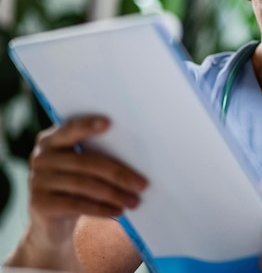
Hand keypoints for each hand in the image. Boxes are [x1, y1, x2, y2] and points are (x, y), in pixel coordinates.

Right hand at [27, 116, 146, 245]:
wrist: (52, 221)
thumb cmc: (78, 184)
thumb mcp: (83, 168)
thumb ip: (97, 154)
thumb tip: (136, 156)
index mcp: (52, 140)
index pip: (70, 129)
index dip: (88, 125)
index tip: (109, 122)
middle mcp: (41, 157)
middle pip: (86, 163)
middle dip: (118, 174)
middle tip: (142, 184)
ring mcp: (37, 181)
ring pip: (84, 185)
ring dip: (114, 194)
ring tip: (134, 201)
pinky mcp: (39, 204)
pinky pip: (77, 204)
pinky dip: (101, 209)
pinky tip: (118, 211)